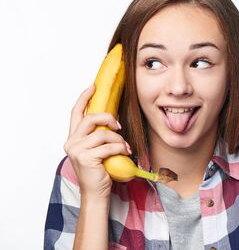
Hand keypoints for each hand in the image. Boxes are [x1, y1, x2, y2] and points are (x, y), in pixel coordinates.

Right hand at [64, 84, 130, 199]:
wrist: (96, 193)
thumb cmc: (100, 171)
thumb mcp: (98, 149)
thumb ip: (100, 134)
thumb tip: (114, 118)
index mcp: (73, 138)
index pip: (76, 113)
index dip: (84, 98)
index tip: (93, 86)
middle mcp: (71, 142)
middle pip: (91, 119)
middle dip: (108, 118)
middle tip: (119, 125)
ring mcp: (76, 150)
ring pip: (103, 134)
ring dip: (118, 139)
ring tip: (124, 147)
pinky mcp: (85, 158)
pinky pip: (108, 146)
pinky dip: (120, 148)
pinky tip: (124, 152)